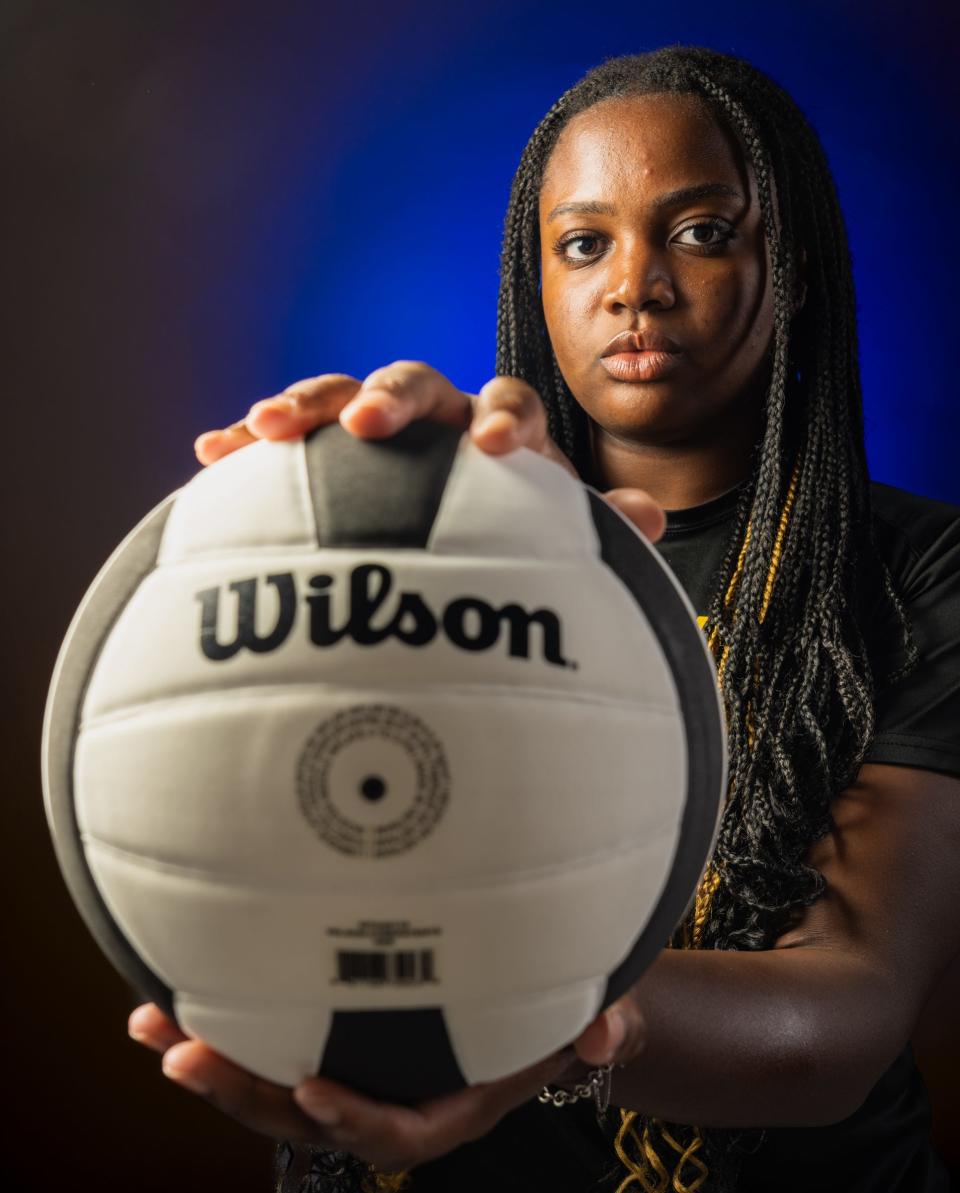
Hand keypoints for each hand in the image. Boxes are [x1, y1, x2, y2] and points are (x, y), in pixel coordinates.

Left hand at [127, 1002, 635, 1171]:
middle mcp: (395, 1096)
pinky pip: (279, 1041)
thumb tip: (607, 1035)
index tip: (313, 1087)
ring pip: (279, 1081)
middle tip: (182, 1055)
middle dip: (244, 1089)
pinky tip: (182, 993)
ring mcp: (360, 1069)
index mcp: (452, 1104)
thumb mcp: (598, 1015)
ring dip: (215, 1057)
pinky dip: (230, 1023)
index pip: (399, 1129)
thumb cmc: (568, 1009)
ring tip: (152, 1025)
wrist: (544, 1005)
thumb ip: (602, 1029)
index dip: (355, 1117)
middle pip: (312, 1112)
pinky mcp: (338, 1036)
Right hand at [194, 362, 665, 543]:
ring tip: (262, 427)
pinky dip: (250, 444)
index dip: (505, 420)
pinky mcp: (328, 452)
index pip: (509, 405)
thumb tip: (653, 517)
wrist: (462, 537)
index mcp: (498, 429)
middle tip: (367, 421)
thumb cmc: (509, 536)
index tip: (498, 448)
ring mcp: (379, 431)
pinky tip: (207, 453)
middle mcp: (439, 417)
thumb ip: (597, 523)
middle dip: (392, 396)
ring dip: (306, 404)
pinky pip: (287, 438)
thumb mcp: (554, 533)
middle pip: (417, 380)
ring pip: (341, 395)